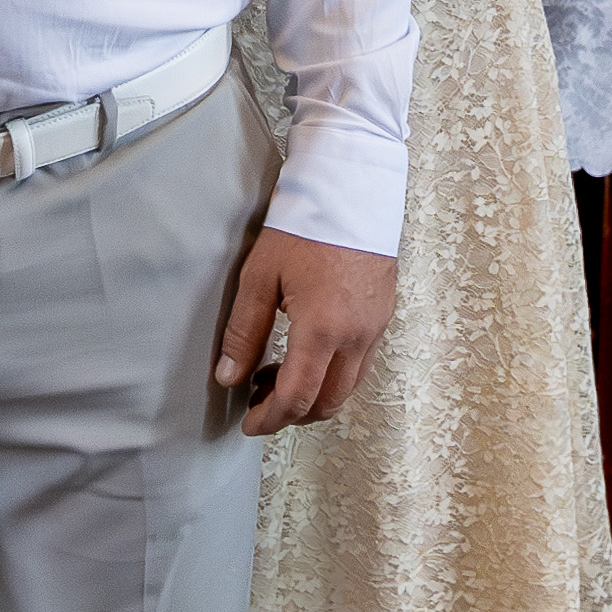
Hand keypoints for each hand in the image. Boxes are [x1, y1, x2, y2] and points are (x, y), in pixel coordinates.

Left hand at [216, 228, 397, 432]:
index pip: (296, 397)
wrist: (353, 187)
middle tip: (259, 403)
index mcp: (322, 329)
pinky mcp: (383, 316)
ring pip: (348, 388)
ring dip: (314, 396)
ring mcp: (375, 328)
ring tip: (277, 375)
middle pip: (328, 403)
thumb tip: (229, 378)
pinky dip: (333, 375)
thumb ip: (243, 333)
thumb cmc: (304, 225)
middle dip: (292, 414)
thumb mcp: (260, 276)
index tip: (250, 424)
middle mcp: (356, 336)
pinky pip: (361, 364)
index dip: (270, 419)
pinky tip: (307, 354)